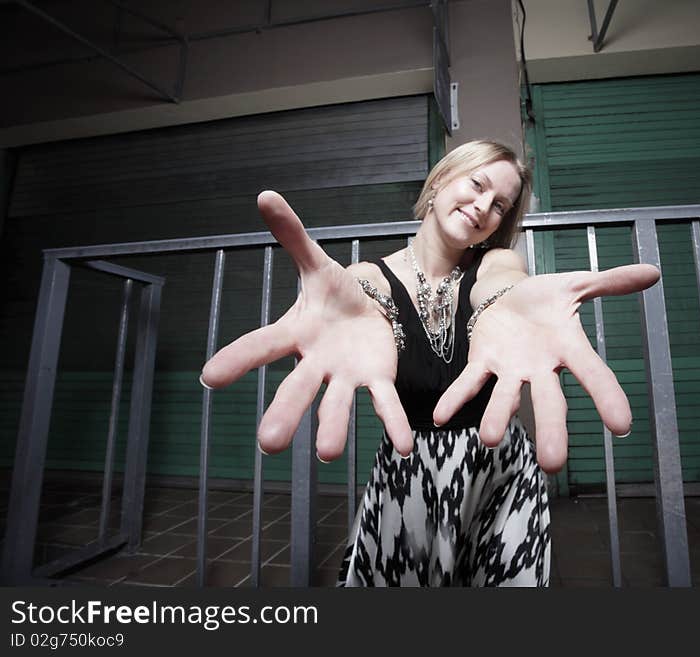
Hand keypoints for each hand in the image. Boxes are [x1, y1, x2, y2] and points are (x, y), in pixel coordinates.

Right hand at [201, 191, 412, 460]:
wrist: (367, 313)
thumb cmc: (333, 295)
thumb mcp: (317, 264)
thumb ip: (292, 235)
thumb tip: (266, 195)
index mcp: (296, 333)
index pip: (262, 345)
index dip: (237, 360)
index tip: (209, 378)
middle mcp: (315, 362)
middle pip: (296, 387)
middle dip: (284, 413)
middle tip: (268, 444)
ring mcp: (345, 376)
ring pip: (336, 404)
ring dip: (333, 427)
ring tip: (329, 454)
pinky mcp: (375, 380)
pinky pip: (383, 404)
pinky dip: (391, 424)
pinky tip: (402, 446)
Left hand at [432, 266, 659, 472]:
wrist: (508, 295)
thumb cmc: (546, 298)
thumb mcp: (576, 284)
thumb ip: (610, 282)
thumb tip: (654, 272)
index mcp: (567, 348)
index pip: (593, 375)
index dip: (607, 398)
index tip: (622, 426)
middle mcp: (540, 368)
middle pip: (549, 402)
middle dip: (550, 431)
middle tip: (553, 464)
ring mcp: (510, 369)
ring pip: (505, 398)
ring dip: (497, 417)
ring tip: (489, 440)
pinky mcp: (482, 361)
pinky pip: (468, 382)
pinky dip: (455, 398)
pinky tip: (440, 417)